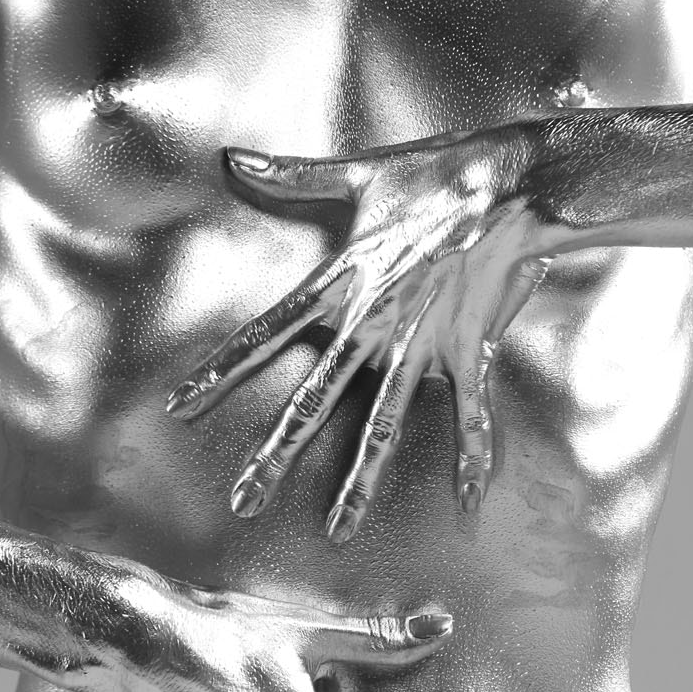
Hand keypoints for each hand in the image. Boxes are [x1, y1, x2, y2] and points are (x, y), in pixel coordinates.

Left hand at [166, 126, 552, 539]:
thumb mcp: (358, 173)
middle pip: (312, 402)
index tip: (179, 408)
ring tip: (339, 531)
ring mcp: (420, 344)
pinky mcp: (468, 351)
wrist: (513, 182)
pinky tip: (470, 501)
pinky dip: (474, 457)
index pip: (263, 335)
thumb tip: (231, 160)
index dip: (219, 374)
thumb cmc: (436, 172)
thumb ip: (291, 176)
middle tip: (243, 502)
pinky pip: (471, 415)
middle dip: (276, 455)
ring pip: (382, 427)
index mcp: (339, 282)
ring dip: (360, 482)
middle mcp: (371, 324)